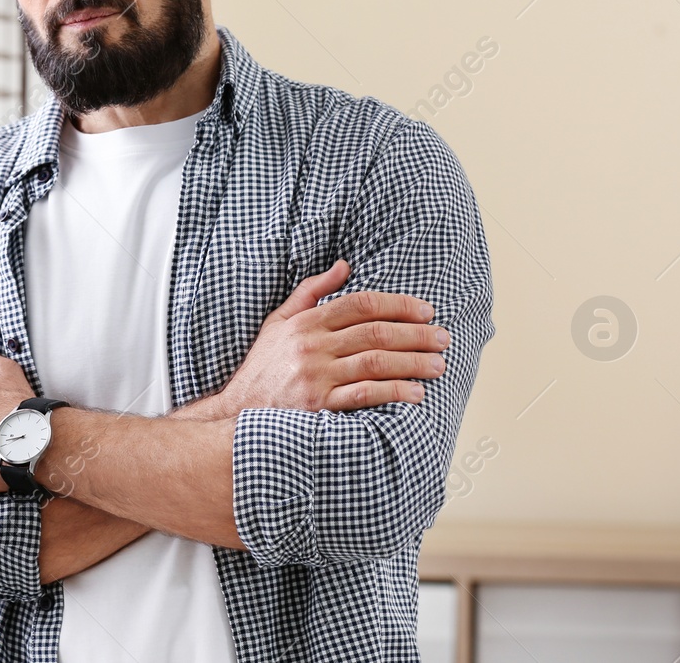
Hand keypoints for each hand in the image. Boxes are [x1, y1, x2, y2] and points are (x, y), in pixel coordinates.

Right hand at [198, 259, 449, 414]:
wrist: (236, 414)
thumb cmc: (263, 368)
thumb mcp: (278, 322)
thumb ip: (310, 291)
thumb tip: (344, 265)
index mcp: (305, 322)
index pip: (360, 304)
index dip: (398, 304)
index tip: (426, 310)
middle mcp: (311, 346)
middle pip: (376, 332)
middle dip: (416, 334)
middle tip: (442, 338)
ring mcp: (316, 376)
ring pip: (376, 362)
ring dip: (413, 362)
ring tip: (438, 364)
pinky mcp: (319, 406)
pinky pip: (365, 395)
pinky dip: (394, 392)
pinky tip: (415, 392)